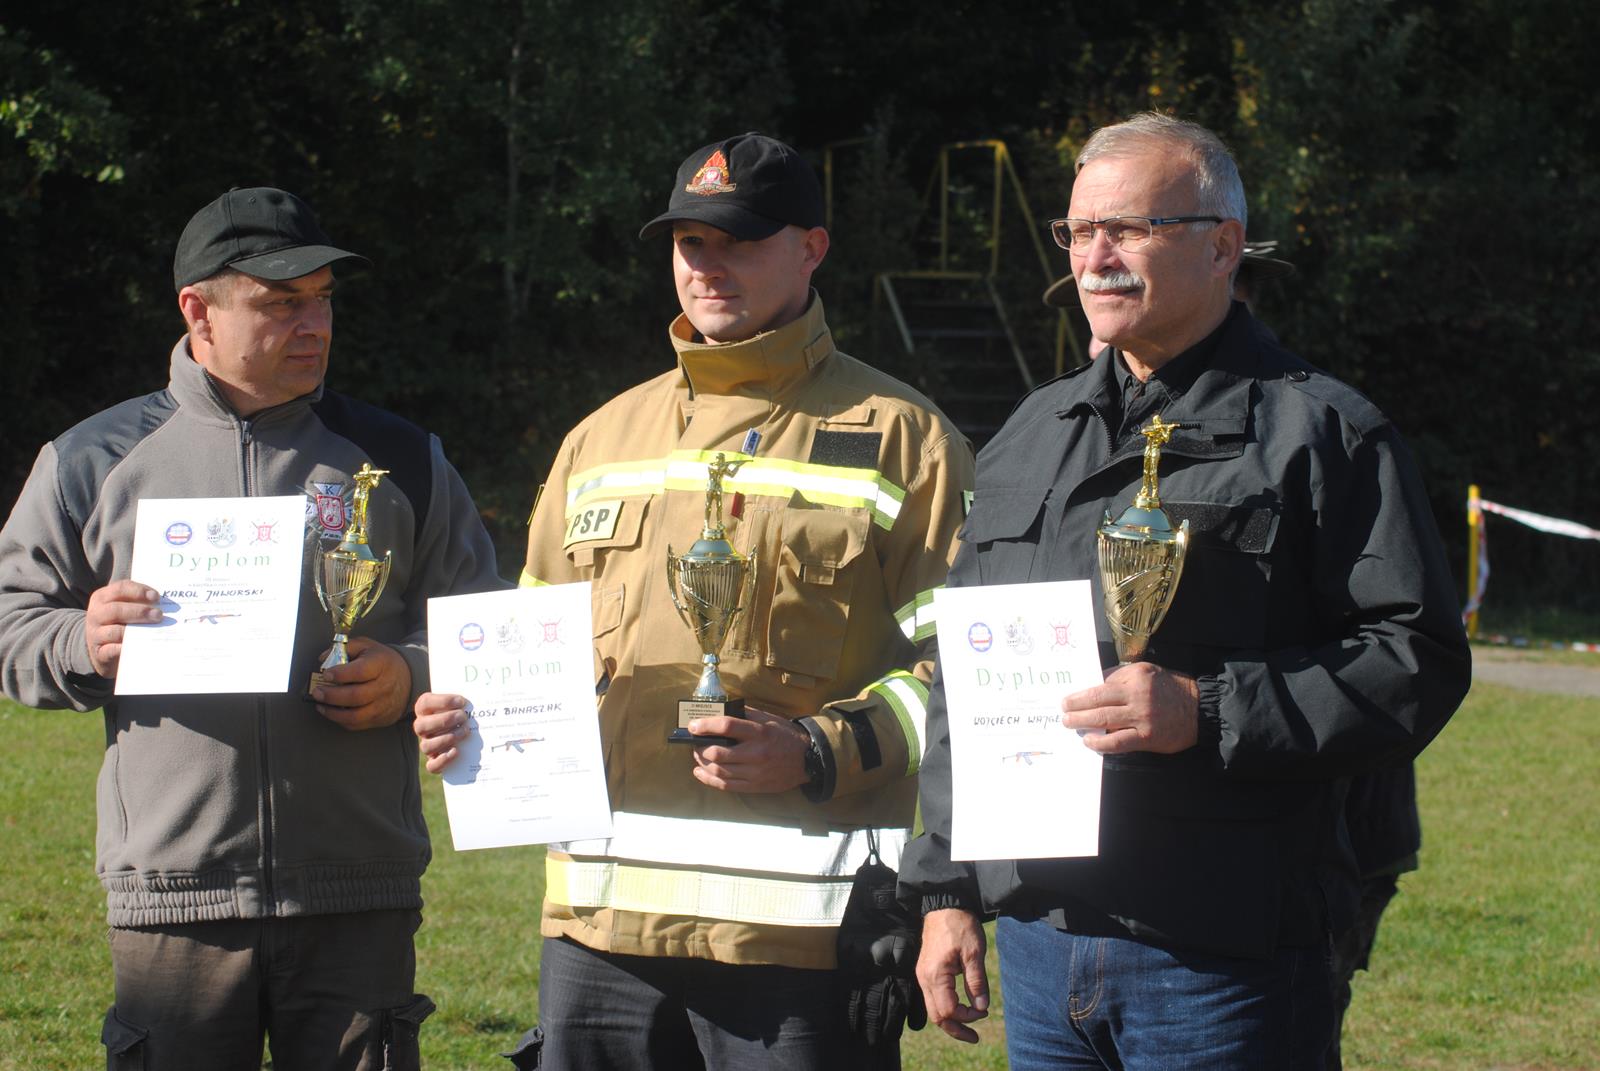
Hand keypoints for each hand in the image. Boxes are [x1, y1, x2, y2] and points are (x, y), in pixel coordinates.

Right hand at [84, 580, 162, 677]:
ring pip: (113, 631)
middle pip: (116, 609)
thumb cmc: (119, 623)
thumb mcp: (124, 608)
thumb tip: (165, 603)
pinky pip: (111, 650)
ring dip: (135, 631)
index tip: (156, 597)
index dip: (139, 591)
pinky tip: (139, 646)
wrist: (101, 649)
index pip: (120, 589)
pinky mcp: (99, 652)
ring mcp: (95, 634)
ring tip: (153, 631)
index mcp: (102, 598)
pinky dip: (124, 648)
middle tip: (159, 615)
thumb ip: (139, 602)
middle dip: (140, 611)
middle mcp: (96, 614)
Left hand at [311, 636, 411, 730]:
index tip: (326, 673)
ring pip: (355, 715)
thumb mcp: (366, 646)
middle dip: (332, 695)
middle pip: (356, 696)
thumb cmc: (381, 661)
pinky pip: (357, 724)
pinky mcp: (379, 718)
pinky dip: (340, 720)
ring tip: (320, 704)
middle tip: (317, 692)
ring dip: (333, 712)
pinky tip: (331, 712)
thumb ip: (345, 648)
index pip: (361, 671)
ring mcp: (383, 705)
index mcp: (381, 664)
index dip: (341, 674)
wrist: (407, 679)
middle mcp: (384, 686)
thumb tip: (323, 659)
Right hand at [413, 691, 472, 772]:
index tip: (461, 701)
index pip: (425, 703)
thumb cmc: (462, 710)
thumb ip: (464, 699)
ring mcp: (427, 744)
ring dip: (446, 739)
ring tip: (464, 732)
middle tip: (463, 717)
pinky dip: (443, 760)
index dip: (443, 702)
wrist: (464, 730)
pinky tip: (456, 751)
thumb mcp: (461, 702)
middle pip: (421, 726)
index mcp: (424, 709)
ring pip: (426, 746)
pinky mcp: (434, 761)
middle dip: (444, 720)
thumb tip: (482, 694)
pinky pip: (432, 766)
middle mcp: (422, 727)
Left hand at [688, 707, 808, 792]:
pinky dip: (708, 779)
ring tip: (697, 756)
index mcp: (760, 733)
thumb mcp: (769, 719)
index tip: (693, 726)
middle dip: (700, 748)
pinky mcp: (754, 786)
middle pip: (718, 753)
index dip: (706, 725)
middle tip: (695, 743)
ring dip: (702, 763)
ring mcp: (755, 773)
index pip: (727, 726)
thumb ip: (746, 714)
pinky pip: (726, 785)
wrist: (807, 760)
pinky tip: (700, 772)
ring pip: (719, 770)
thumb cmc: (785, 736)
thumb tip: (721, 710)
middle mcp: (756, 753)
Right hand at [916, 908, 988, 1043]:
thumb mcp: (974, 952)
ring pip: (933, 1009)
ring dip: (950, 1021)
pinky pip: (932, 998)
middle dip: (956, 1029)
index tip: (984, 1011)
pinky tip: (959, 1009)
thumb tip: (981, 1007)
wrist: (944, 906)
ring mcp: (923, 975)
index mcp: (936, 975)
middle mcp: (925, 979)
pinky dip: (945, 1008)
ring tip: (969, 1027)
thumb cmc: (960, 926)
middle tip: (975, 1037)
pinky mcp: (926, 972)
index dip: (967, 1017)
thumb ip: (976, 981)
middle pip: (936, 1016)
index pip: (949, 1010)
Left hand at [1061, 660, 1199, 753]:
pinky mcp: (1146, 737)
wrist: (1200, 710)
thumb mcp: (1148, 672)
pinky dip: (1100, 743)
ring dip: (1082, 722)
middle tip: (1063, 709)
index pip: (1102, 682)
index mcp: (1135, 676)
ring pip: (1104, 719)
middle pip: (1097, 700)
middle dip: (1076, 705)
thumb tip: (1095, 685)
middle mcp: (1137, 694)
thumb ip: (1122, 677)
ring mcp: (1141, 717)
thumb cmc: (1171, 689)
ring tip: (1069, 723)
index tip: (1070, 695)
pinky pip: (1118, 741)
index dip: (1083, 690)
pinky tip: (1089, 741)